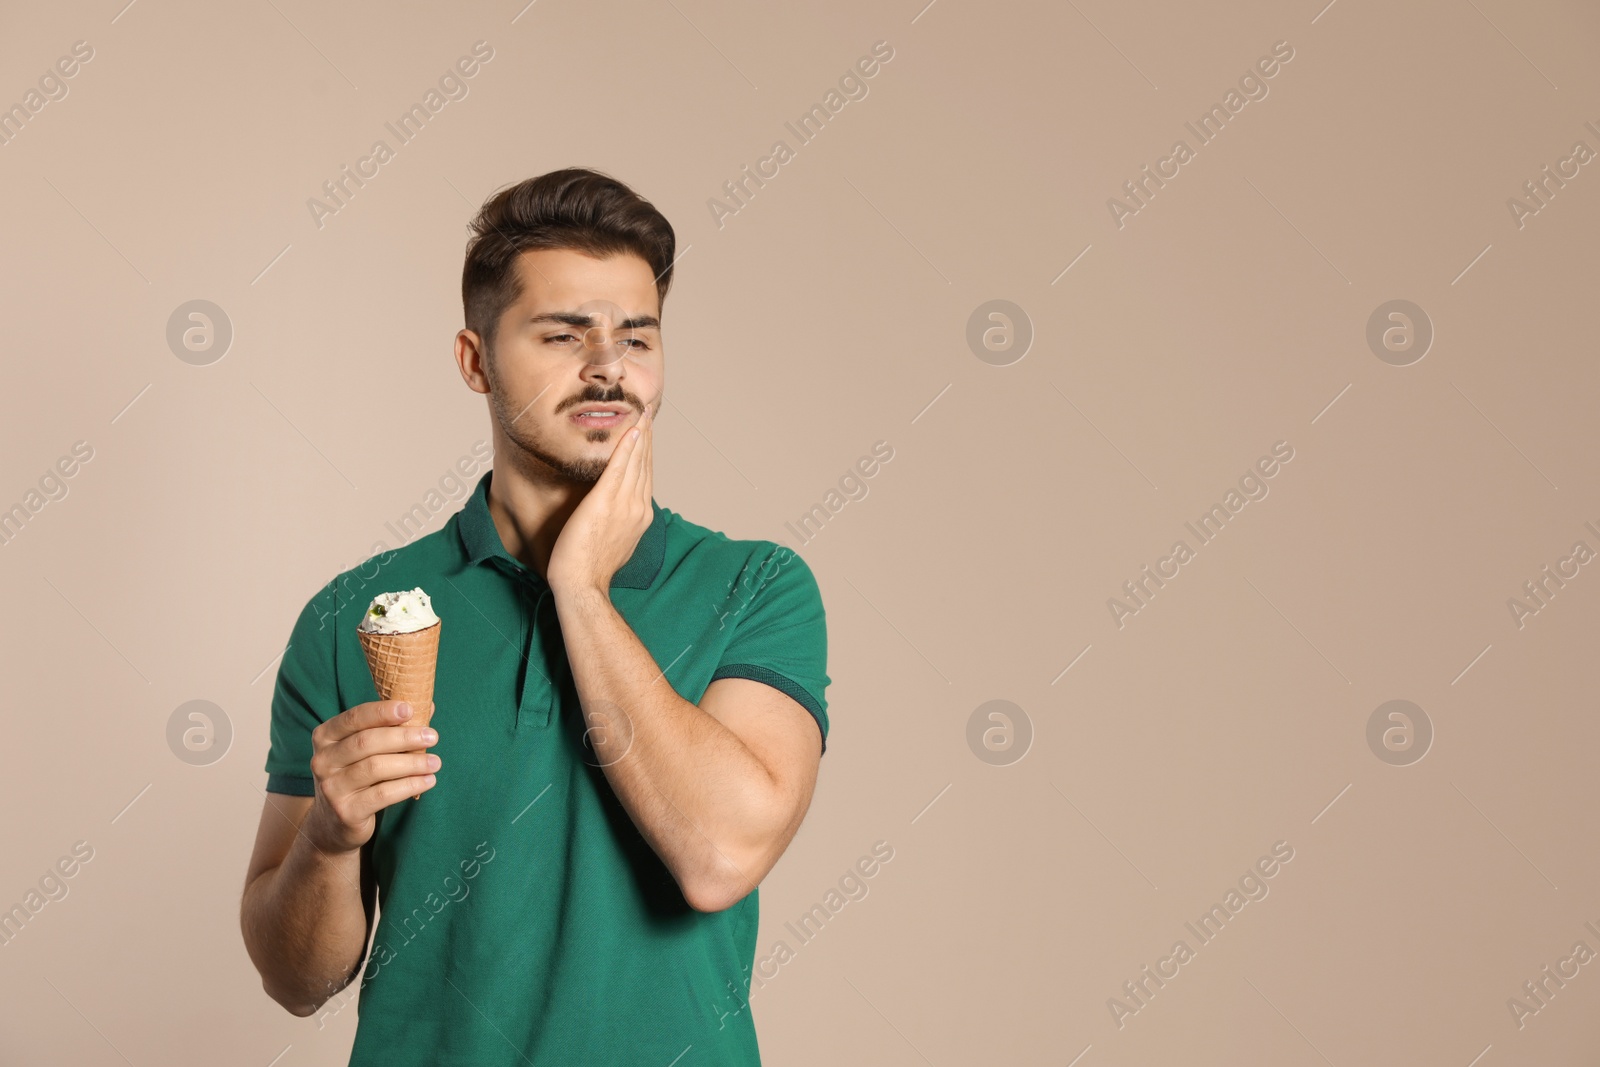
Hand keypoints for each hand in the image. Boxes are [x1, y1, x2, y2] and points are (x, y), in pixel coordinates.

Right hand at [303, 700, 440, 853]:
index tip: (410, 709)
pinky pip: (382, 794)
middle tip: (432, 736)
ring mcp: (331, 787)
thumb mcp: (363, 750)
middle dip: (403, 737)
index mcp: (325, 737)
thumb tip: (427, 706)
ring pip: (376, 768)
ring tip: (435, 762)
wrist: (333, 823)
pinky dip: (409, 785)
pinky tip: (428, 780)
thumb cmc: (356, 775)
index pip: (354, 718)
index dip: (382, 712)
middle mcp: (322, 760)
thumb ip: (390, 727)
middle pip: (366, 742)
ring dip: (411, 763)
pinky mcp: (345, 811)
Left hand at [547, 401, 654, 596]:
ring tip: (642, 416)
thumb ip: (620, 524)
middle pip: (645, 466)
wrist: (583, 584)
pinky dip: (627, 448)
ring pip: (636, 463)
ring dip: (640, 437)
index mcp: (641, 517)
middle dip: (647, 439)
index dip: (647, 455)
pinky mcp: (605, 501)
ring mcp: (624, 504)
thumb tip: (618, 517)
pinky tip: (631, 431)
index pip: (646, 478)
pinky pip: (619, 468)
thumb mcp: (615, 543)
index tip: (647, 437)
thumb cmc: (591, 570)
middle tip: (648, 416)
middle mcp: (638, 508)